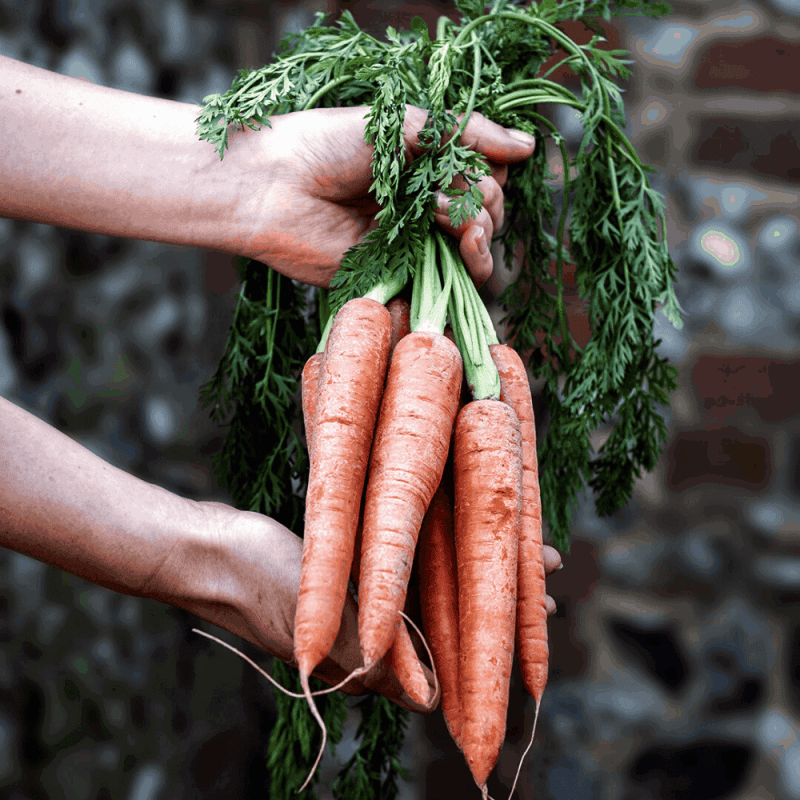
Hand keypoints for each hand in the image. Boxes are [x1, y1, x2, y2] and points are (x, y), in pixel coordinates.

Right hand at [184, 502, 561, 713]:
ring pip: (433, 585)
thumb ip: (379, 655)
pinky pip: (406, 561)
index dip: (498, 631)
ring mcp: (362, 599)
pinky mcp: (351, 567)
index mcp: (370, 657)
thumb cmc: (260, 582)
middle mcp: (373, 632)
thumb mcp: (326, 619)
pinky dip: (438, 546)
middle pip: (452, 617)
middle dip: (499, 590)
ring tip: (516, 545)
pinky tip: (458, 526)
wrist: (208, 549)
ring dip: (474, 563)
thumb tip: (432, 702)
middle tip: (546, 566)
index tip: (543, 605)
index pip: (450, 656)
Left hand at [232, 105, 535, 286]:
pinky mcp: (399, 276)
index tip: (479, 163)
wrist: (276, 188)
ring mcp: (413, 243)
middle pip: (488, 213)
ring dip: (484, 231)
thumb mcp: (406, 124)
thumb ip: (468, 134)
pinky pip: (452, 282)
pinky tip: (466, 244)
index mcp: (424, 167)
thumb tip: (529, 147)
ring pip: (478, 248)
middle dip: (486, 202)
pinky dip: (473, 266)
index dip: (493, 172)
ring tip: (463, 222)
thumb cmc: (330, 145)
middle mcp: (423, 206)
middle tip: (461, 193)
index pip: (486, 175)